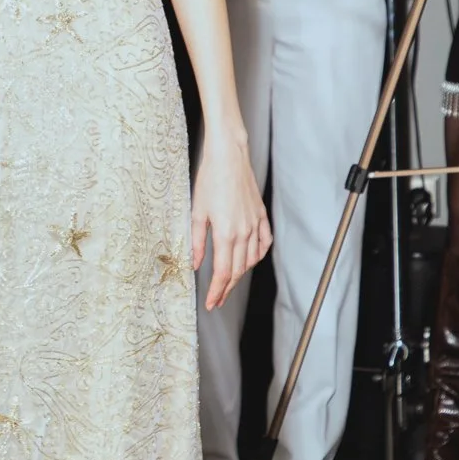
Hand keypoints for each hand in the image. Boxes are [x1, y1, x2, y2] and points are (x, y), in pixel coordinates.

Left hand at [192, 132, 270, 311]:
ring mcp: (255, 224)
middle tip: (217, 299)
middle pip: (238, 270)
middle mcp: (244, 232)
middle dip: (227, 288)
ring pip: (251, 259)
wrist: (229, 156)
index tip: (211, 303)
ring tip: (229, 282)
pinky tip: (250, 259)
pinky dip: (258, 255)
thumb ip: (196, 241)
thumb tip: (194, 263)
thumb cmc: (210, 179)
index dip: (217, 291)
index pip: (223, 272)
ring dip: (240, 274)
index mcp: (226, 233)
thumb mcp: (197, 212)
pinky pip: (264, 242)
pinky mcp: (261, 215)